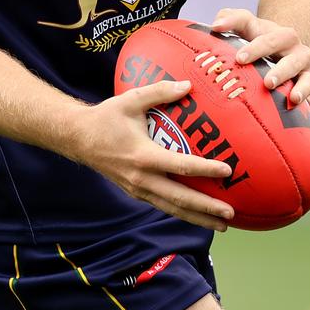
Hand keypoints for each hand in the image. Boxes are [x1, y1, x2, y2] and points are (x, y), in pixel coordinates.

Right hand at [71, 80, 234, 230]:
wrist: (78, 138)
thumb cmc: (107, 117)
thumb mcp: (131, 99)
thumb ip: (160, 92)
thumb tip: (188, 85)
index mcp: (143, 156)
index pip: (181, 166)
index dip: (205, 169)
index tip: (227, 170)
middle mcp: (141, 178)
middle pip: (180, 198)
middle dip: (207, 208)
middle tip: (231, 213)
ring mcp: (137, 189)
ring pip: (172, 209)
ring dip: (198, 217)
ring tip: (222, 224)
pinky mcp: (135, 193)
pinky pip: (163, 206)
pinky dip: (182, 212)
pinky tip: (198, 215)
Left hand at [211, 8, 309, 129]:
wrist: (282, 45)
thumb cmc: (257, 35)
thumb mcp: (245, 23)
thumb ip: (229, 18)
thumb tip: (215, 26)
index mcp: (282, 35)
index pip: (269, 39)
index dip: (255, 48)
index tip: (239, 58)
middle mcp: (298, 53)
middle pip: (292, 60)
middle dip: (281, 71)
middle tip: (267, 82)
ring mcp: (306, 72)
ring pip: (308, 80)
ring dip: (303, 89)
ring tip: (294, 99)